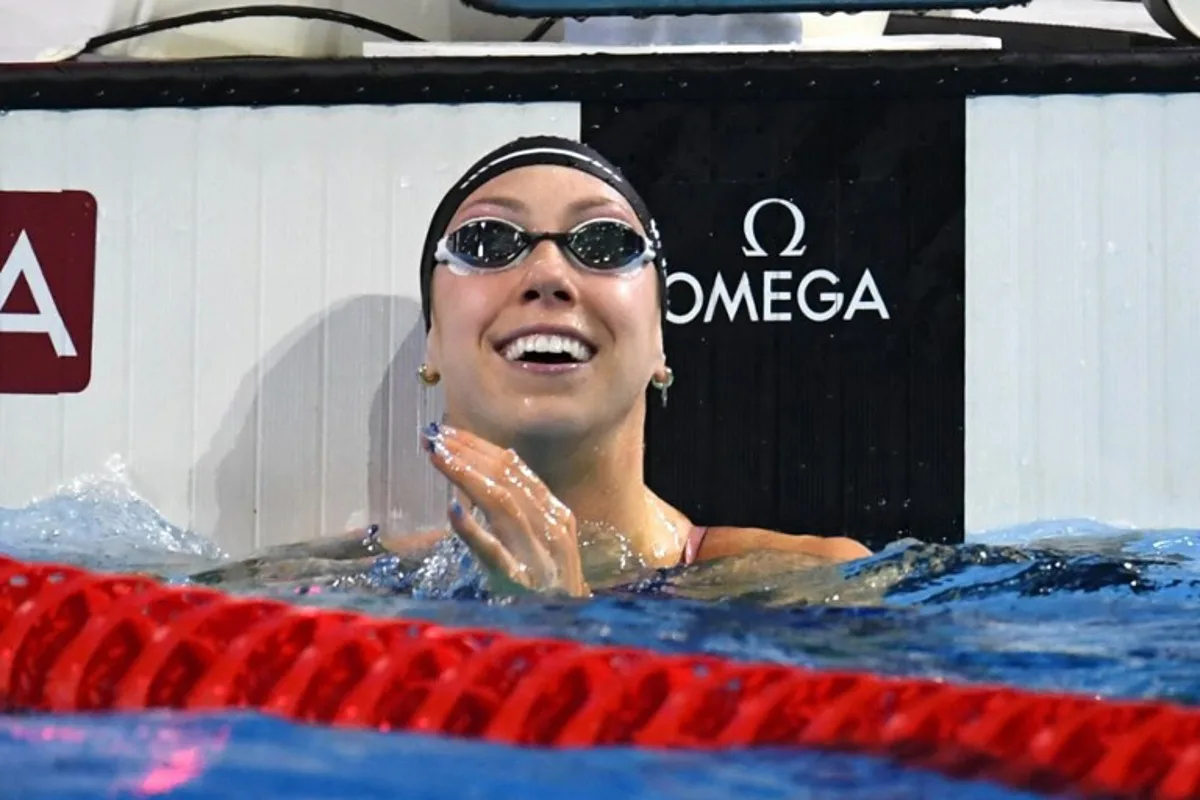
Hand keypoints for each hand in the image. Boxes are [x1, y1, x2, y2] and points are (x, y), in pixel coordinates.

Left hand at [420, 422, 589, 597]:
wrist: (569, 640)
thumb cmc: (549, 596)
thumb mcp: (545, 548)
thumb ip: (526, 510)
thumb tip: (505, 459)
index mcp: (557, 518)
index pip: (516, 470)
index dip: (480, 447)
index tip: (448, 431)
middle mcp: (552, 531)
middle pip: (508, 480)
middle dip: (469, 453)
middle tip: (433, 435)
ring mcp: (538, 558)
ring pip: (503, 505)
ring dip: (467, 475)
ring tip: (438, 457)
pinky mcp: (520, 587)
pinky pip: (495, 553)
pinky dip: (474, 530)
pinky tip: (452, 510)